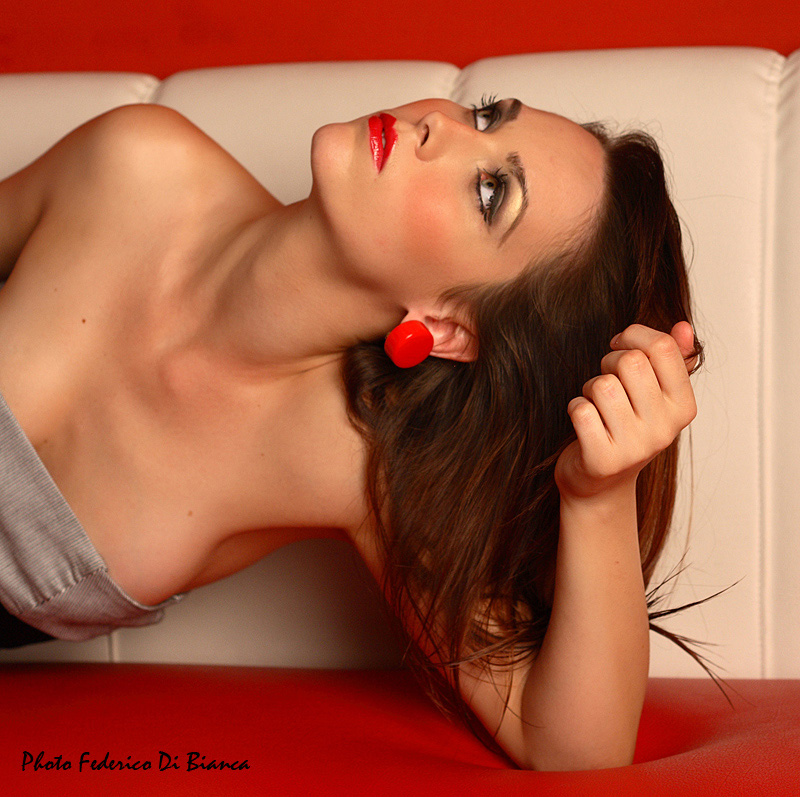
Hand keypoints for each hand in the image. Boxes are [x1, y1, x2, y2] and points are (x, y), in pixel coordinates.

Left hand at [554, 322, 697, 501]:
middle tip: (608, 381)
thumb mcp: (654, 396)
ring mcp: (635, 446)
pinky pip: (580, 409)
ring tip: (598, 406)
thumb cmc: (626, 429)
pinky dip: (576, 408)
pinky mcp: (602, 459)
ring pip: (602, 385)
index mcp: (684, 407)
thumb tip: (683, 327)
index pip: (663, 347)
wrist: (601, 484)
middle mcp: (665, 428)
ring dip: (590, 388)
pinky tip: (585, 423)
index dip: (634, 335)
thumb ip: (671, 359)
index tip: (620, 345)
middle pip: (630, 362)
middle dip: (610, 362)